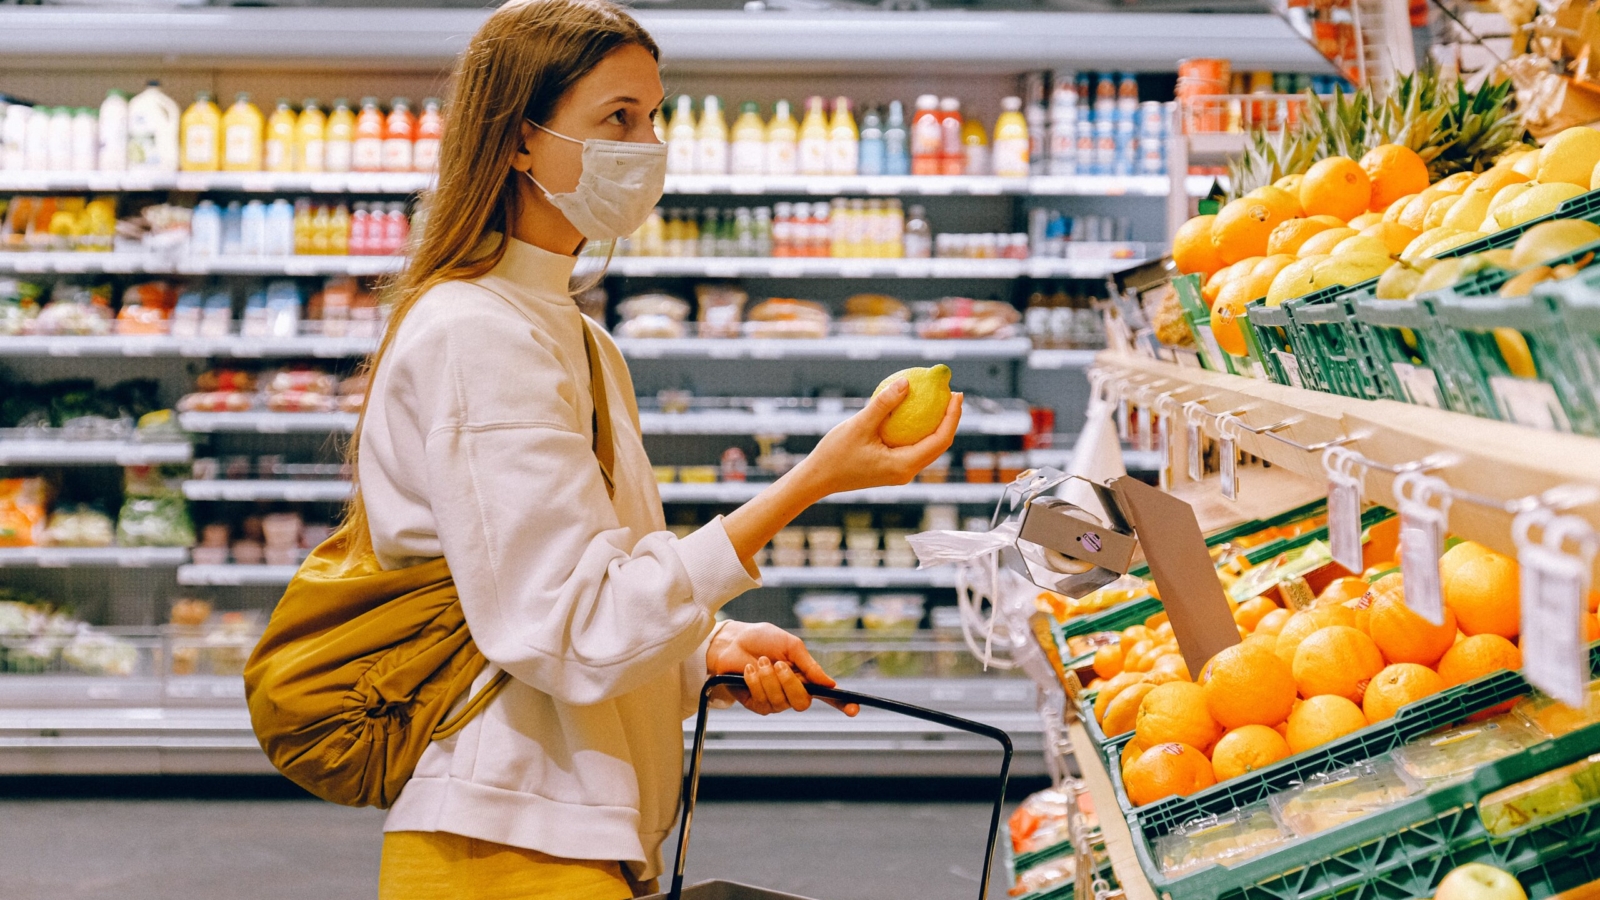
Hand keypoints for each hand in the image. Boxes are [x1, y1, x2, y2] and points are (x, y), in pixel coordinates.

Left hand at [706, 621, 858, 715]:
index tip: (855, 709)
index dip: (843, 704)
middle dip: (790, 684)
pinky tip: (749, 670)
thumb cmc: (762, 640)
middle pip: (803, 703)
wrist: (733, 641)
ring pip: (781, 702)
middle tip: (778, 664)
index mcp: (805, 677)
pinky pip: (763, 702)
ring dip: (769, 680)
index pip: (828, 695)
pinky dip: (756, 683)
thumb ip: (809, 665)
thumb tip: (830, 683)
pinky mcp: (757, 704)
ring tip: (760, 662)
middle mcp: (792, 692)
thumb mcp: (790, 646)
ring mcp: (775, 700)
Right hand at [796, 380, 962, 498]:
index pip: (940, 440)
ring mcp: (900, 472)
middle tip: (952, 392)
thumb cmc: (835, 454)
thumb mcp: (859, 425)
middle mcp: (907, 472)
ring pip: (928, 448)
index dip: (952, 416)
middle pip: (939, 445)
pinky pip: (913, 447)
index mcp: (904, 465)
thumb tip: (907, 382)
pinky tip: (914, 411)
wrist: (818, 478)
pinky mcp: (892, 468)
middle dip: (950, 419)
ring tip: (939, 400)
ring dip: (937, 424)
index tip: (956, 393)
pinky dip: (919, 429)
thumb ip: (884, 404)